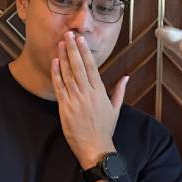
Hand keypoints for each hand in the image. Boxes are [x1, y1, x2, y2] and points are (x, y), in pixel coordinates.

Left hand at [51, 31, 127, 169]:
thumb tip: (127, 76)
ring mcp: (75, 100)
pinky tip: (54, 62)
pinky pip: (60, 87)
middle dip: (73, 49)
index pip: (92, 67)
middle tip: (69, 34)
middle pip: (79, 66)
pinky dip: (56, 74)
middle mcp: (87, 93)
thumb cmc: (105, 129)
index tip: (81, 40)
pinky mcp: (65, 107)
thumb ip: (119, 90)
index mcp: (100, 92)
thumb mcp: (116, 108)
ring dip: (64, 57)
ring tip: (61, 44)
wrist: (95, 147)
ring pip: (68, 74)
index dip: (85, 52)